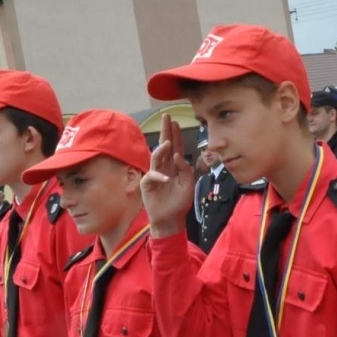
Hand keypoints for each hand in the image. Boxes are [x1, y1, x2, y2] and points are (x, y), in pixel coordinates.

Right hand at [140, 114, 194, 238]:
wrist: (170, 220)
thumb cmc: (179, 202)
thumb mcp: (188, 185)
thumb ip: (186, 169)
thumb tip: (179, 156)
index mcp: (175, 167)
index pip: (176, 148)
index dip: (175, 135)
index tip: (175, 122)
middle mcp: (164, 167)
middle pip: (164, 146)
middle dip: (165, 132)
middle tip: (166, 117)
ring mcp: (155, 174)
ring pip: (156, 157)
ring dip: (161, 150)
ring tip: (167, 143)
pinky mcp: (147, 184)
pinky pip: (152, 176)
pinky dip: (158, 176)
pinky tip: (166, 179)